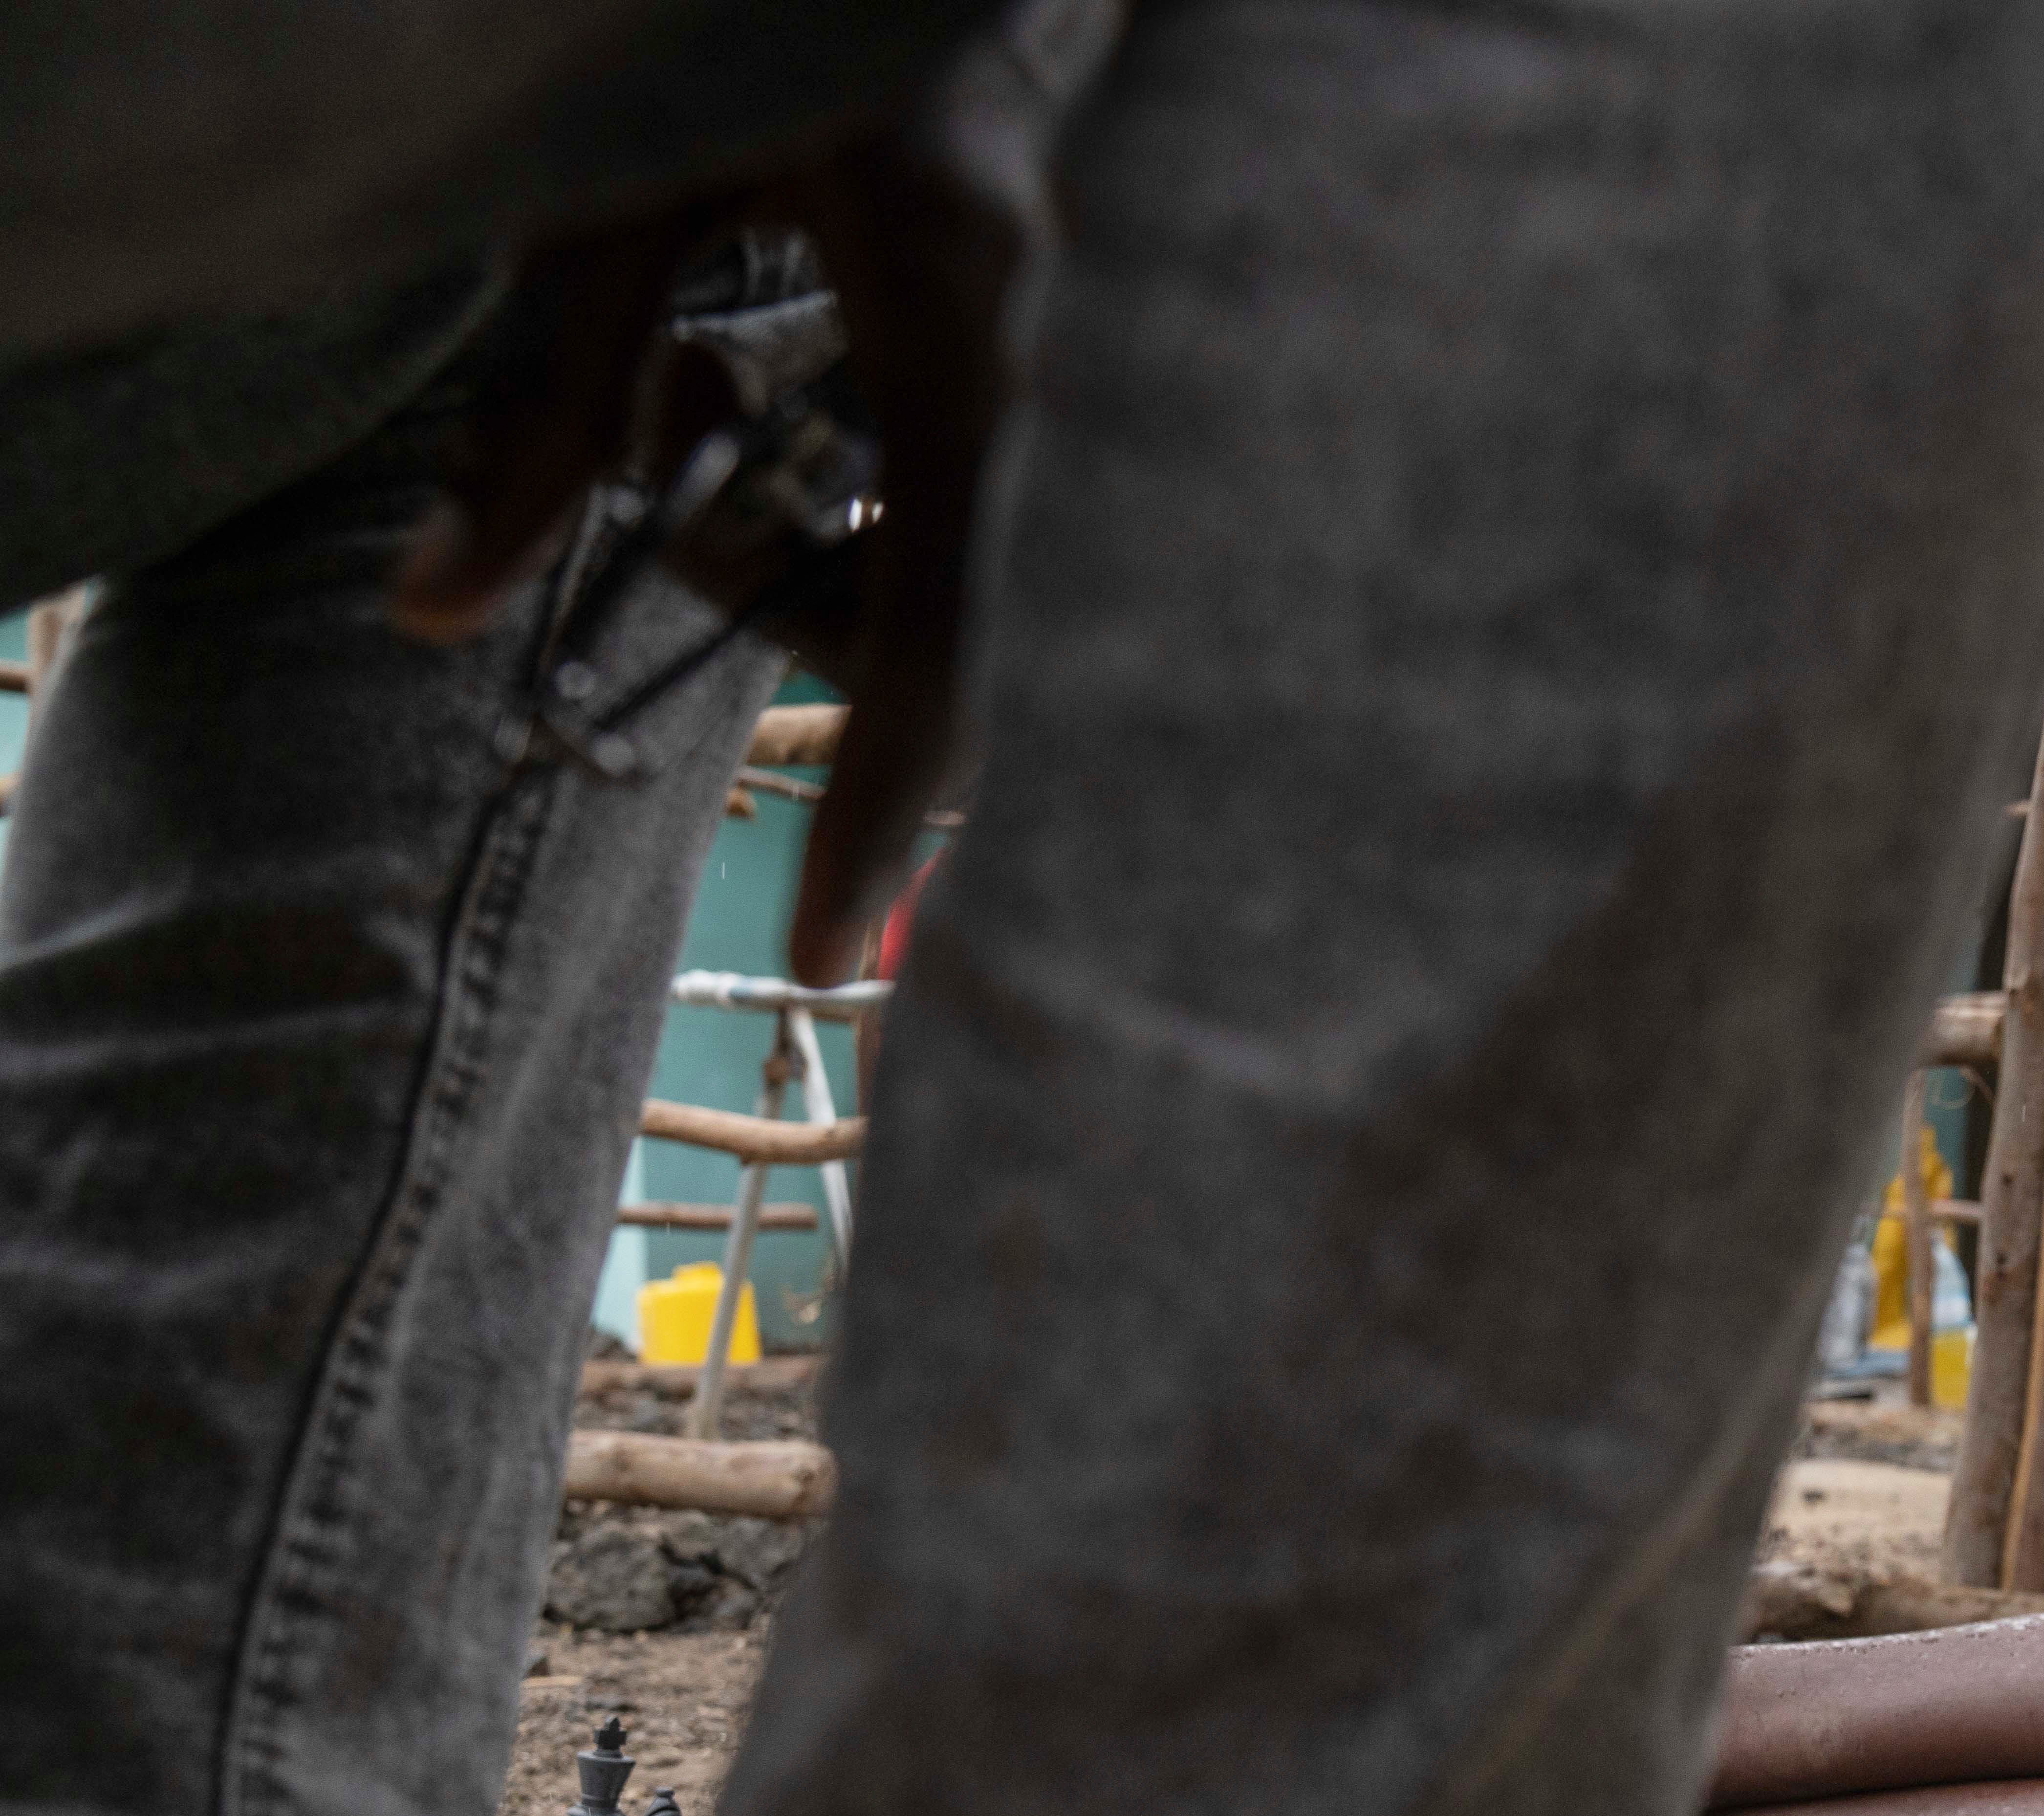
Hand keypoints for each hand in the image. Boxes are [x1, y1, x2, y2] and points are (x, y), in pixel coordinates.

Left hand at [389, 6, 1082, 982]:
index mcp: (965, 328)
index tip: (828, 949)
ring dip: (787, 510)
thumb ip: (539, 409)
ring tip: (694, 378)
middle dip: (776, 587)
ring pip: (938, 546)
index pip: (949, 636)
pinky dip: (836, 467)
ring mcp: (1068, 346)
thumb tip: (429, 608)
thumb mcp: (607, 196)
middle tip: (682, 440)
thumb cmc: (740, 25)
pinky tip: (747, 367)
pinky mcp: (1044, 330)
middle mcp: (1050, 358)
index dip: (890, 808)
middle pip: (937, 608)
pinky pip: (951, 479)